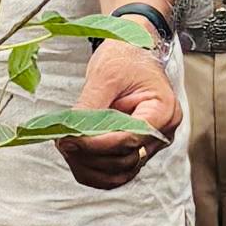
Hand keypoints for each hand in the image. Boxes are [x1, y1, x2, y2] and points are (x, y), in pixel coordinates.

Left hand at [61, 34, 179, 191]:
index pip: (130, 139)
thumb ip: (90, 107)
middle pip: (125, 160)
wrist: (132, 52)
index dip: (97, 144)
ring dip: (90, 166)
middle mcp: (162, 133)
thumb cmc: (126, 57)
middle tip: (62, 141)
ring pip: (120, 173)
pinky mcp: (136, 150)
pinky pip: (116, 173)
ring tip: (67, 146)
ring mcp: (151, 145)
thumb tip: (71, 133)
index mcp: (163, 110)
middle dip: (90, 155)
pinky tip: (76, 156)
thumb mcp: (106, 75)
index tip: (70, 139)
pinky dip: (94, 169)